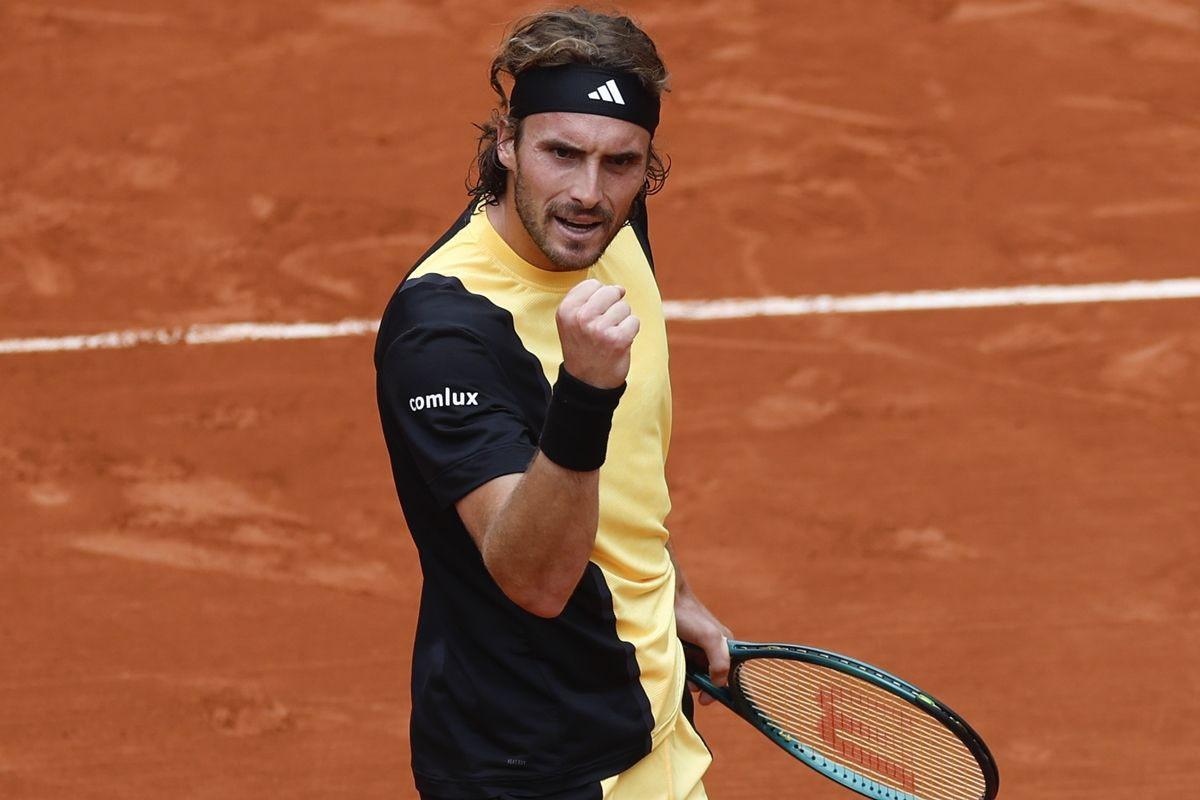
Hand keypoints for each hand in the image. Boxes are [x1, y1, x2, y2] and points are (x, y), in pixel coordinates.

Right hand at [556, 279, 639, 388]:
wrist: (587, 381)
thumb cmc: (583, 345)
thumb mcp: (571, 319)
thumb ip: (587, 297)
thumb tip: (620, 288)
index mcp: (566, 310)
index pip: (593, 284)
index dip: (598, 298)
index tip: (592, 316)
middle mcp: (581, 318)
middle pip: (611, 292)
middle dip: (613, 306)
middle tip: (603, 326)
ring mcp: (600, 329)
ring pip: (624, 307)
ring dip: (621, 320)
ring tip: (609, 336)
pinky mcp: (618, 339)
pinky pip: (634, 321)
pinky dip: (630, 331)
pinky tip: (618, 342)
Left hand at [675, 588, 732, 705]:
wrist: (663, 596)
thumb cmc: (687, 613)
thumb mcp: (708, 637)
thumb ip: (719, 660)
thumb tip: (719, 682)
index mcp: (725, 644)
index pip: (727, 675)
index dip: (718, 689)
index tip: (705, 700)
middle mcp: (713, 646)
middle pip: (711, 675)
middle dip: (700, 683)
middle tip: (689, 685)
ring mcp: (697, 646)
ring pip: (696, 670)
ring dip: (689, 675)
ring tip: (680, 671)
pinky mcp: (684, 644)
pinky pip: (685, 662)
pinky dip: (680, 666)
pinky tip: (674, 663)